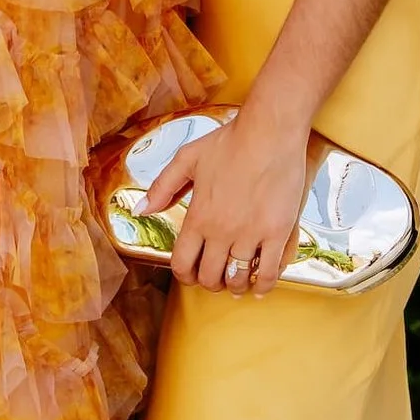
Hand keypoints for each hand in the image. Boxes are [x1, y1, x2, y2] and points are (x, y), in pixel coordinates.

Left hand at [146, 107, 311, 298]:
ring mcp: (250, 234)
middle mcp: (221, 231)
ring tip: (238, 282)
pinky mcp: (277, 233)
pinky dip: (263, 285)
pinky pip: (269, 272)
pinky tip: (261, 285)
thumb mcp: (187, 159)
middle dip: (210, 283)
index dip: (185, 276)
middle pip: (210, 278)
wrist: (270, 132)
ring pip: (238, 279)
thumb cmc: (230, 142)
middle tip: (216, 278)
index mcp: (198, 217)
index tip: (191, 275)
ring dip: (236, 287)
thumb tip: (142, 210)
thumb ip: (162, 187)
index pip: (182, 264)